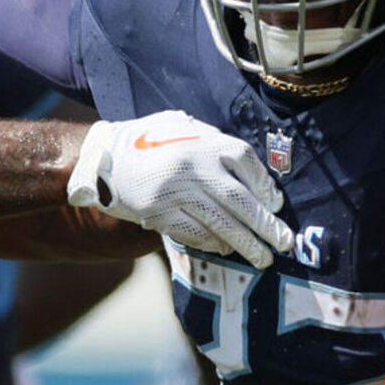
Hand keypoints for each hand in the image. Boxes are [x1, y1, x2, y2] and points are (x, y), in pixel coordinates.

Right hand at [67, 110, 293, 268]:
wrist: (101, 157)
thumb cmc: (147, 141)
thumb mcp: (180, 127)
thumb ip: (211, 141)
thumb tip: (248, 172)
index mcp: (202, 140)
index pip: (246, 161)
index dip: (265, 185)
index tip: (275, 205)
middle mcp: (192, 165)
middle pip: (240, 200)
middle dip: (266, 226)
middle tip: (284, 243)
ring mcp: (174, 191)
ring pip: (220, 223)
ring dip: (245, 244)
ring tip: (263, 258)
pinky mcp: (158, 213)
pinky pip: (194, 233)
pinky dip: (213, 243)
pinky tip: (225, 249)